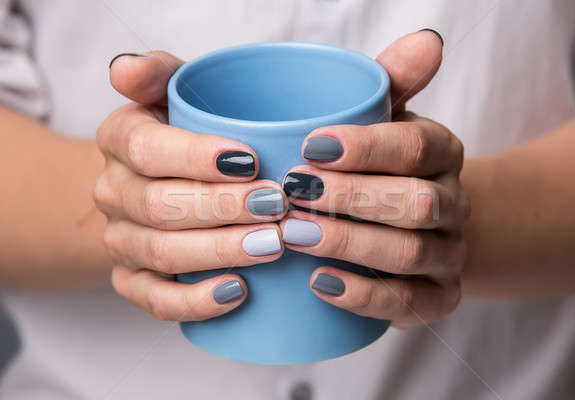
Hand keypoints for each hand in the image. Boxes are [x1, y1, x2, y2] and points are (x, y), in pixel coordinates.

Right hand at [94, 52, 285, 320]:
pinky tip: (239, 291)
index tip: (250, 160)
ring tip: (272, 244)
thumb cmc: (185, 131)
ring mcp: (120, 240)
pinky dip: (196, 301)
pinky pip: (156, 300)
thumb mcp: (173, 90)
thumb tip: (128, 69)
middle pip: (159, 206)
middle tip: (277, 205)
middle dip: (223, 207)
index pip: (146, 149)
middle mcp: (112, 192)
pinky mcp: (133, 279)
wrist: (160, 180)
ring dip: (220, 251)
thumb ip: (157, 72)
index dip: (196, 157)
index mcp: (118, 139)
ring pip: (163, 253)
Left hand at [280, 30, 469, 327]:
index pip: (414, 148)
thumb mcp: (384, 118)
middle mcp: (453, 205)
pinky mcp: (437, 298)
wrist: (411, 223)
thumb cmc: (380, 165)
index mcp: (442, 153)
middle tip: (293, 193)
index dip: (365, 148)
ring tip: (294, 234)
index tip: (309, 146)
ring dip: (347, 243)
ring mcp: (449, 255)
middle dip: (351, 198)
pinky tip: (318, 282)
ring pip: (409, 254)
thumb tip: (428, 40)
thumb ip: (395, 80)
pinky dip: (362, 294)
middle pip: (416, 204)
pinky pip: (407, 303)